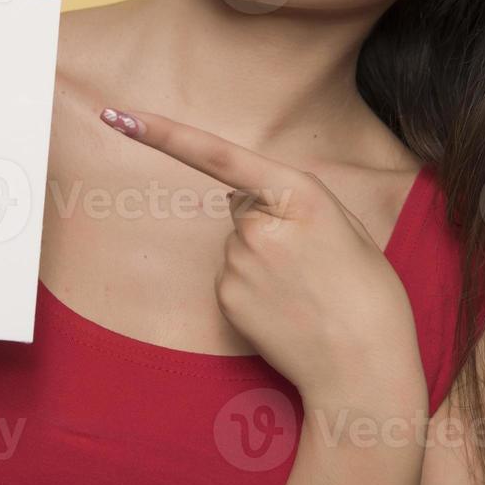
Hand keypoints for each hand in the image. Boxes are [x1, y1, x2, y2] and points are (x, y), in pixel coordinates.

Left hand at [98, 107, 425, 413]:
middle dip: (269, 223)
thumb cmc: (367, 293)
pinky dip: (254, 287)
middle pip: (242, 205)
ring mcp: (236, 262)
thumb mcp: (344, 225)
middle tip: (312, 261)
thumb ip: (290, 201)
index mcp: (297, 193)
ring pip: (238, 243)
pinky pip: (231, 275)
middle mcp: (257, 223)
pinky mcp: (225, 296)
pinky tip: (286, 307)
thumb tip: (236, 199)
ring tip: (305, 288)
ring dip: (263, 258)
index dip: (162, 133)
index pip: (217, 154)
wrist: (364, 367)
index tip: (117, 116)